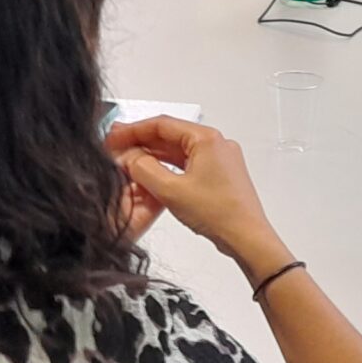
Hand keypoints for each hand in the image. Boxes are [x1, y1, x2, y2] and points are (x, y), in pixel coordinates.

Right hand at [108, 117, 285, 268]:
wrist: (247, 237)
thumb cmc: (219, 213)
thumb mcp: (171, 190)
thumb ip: (144, 169)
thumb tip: (129, 157)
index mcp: (207, 139)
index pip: (162, 125)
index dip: (133, 130)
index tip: (114, 137)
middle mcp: (216, 144)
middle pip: (171, 135)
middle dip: (142, 142)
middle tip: (116, 146)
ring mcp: (219, 159)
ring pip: (179, 150)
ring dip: (154, 155)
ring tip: (128, 160)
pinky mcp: (219, 175)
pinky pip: (188, 164)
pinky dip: (169, 167)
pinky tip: (151, 173)